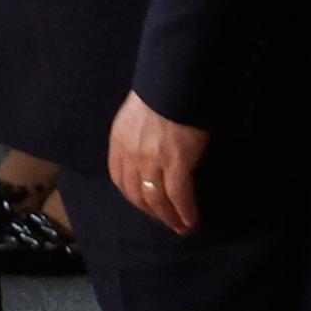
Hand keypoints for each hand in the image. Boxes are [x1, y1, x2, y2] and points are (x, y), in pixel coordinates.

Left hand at [106, 92, 209, 236]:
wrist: (175, 83)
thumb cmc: (160, 94)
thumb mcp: (135, 117)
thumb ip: (136, 138)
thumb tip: (148, 156)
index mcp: (119, 143)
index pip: (121, 180)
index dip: (134, 198)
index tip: (147, 207)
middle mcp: (131, 156)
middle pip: (138, 195)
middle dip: (153, 213)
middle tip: (167, 223)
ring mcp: (152, 162)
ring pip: (157, 200)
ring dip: (169, 217)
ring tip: (181, 227)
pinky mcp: (175, 163)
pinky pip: (178, 195)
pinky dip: (185, 210)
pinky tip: (191, 219)